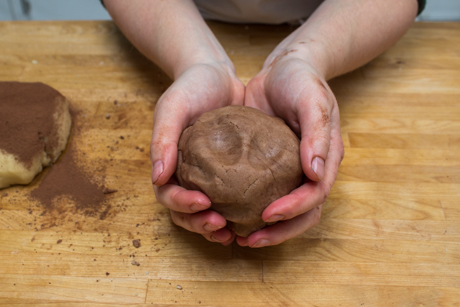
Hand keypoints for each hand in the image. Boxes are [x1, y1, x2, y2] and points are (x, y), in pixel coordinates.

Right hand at [151, 62, 244, 245]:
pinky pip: (232, 197)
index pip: (168, 194)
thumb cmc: (190, 88)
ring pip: (207, 212)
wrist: (215, 74)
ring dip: (217, 227)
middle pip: (186, 212)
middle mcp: (187, 175)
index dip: (182, 205)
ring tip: (235, 234)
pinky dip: (238, 211)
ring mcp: (208, 176)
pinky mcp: (230, 172)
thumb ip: (162, 139)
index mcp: (169, 164)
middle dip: (200, 224)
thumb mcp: (172, 107)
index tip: (203, 203)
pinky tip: (254, 214)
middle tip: (221, 227)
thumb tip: (156, 177)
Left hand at [240, 55, 343, 247]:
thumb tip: (315, 175)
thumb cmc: (302, 80)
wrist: (284, 67)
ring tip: (239, 237)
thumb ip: (317, 134)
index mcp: (326, 158)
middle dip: (279, 231)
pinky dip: (251, 209)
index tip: (267, 215)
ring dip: (267, 229)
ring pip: (285, 210)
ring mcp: (291, 171)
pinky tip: (230, 213)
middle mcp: (311, 170)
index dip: (294, 210)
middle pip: (303, 213)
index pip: (316, 195)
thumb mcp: (312, 99)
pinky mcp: (270, 166)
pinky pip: (264, 194)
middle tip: (248, 240)